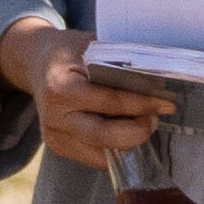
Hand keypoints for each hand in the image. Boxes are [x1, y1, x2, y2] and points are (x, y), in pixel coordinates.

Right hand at [0, 17, 177, 171]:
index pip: (109, 103)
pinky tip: (126, 130)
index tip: (165, 103)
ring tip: (143, 123)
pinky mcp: (58, 147)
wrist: (37, 61)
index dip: (141, 105)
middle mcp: (54, 117)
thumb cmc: (70, 51)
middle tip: (154, 118)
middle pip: (104, 137)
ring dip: (129, 142)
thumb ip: (120, 64)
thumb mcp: (93, 45)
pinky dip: (115, 148)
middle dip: (137, 131)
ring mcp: (54, 136)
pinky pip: (95, 157)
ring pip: (102, 154)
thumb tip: (160, 81)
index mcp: (60, 88)